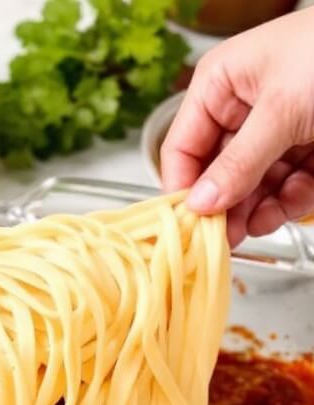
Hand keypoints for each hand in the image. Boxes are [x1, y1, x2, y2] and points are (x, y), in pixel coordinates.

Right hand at [161, 7, 313, 246]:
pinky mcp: (305, 150)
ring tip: (261, 224)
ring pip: (252, 188)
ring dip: (258, 210)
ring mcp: (276, 132)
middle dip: (226, 207)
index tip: (190, 225)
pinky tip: (288, 206)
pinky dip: (288, 202)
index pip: (182, 149)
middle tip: (225, 238)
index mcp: (220, 86)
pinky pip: (285, 188)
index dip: (184, 189)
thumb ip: (238, 163)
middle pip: (218, 175)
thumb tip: (201, 203)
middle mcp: (243, 111)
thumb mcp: (279, 110)